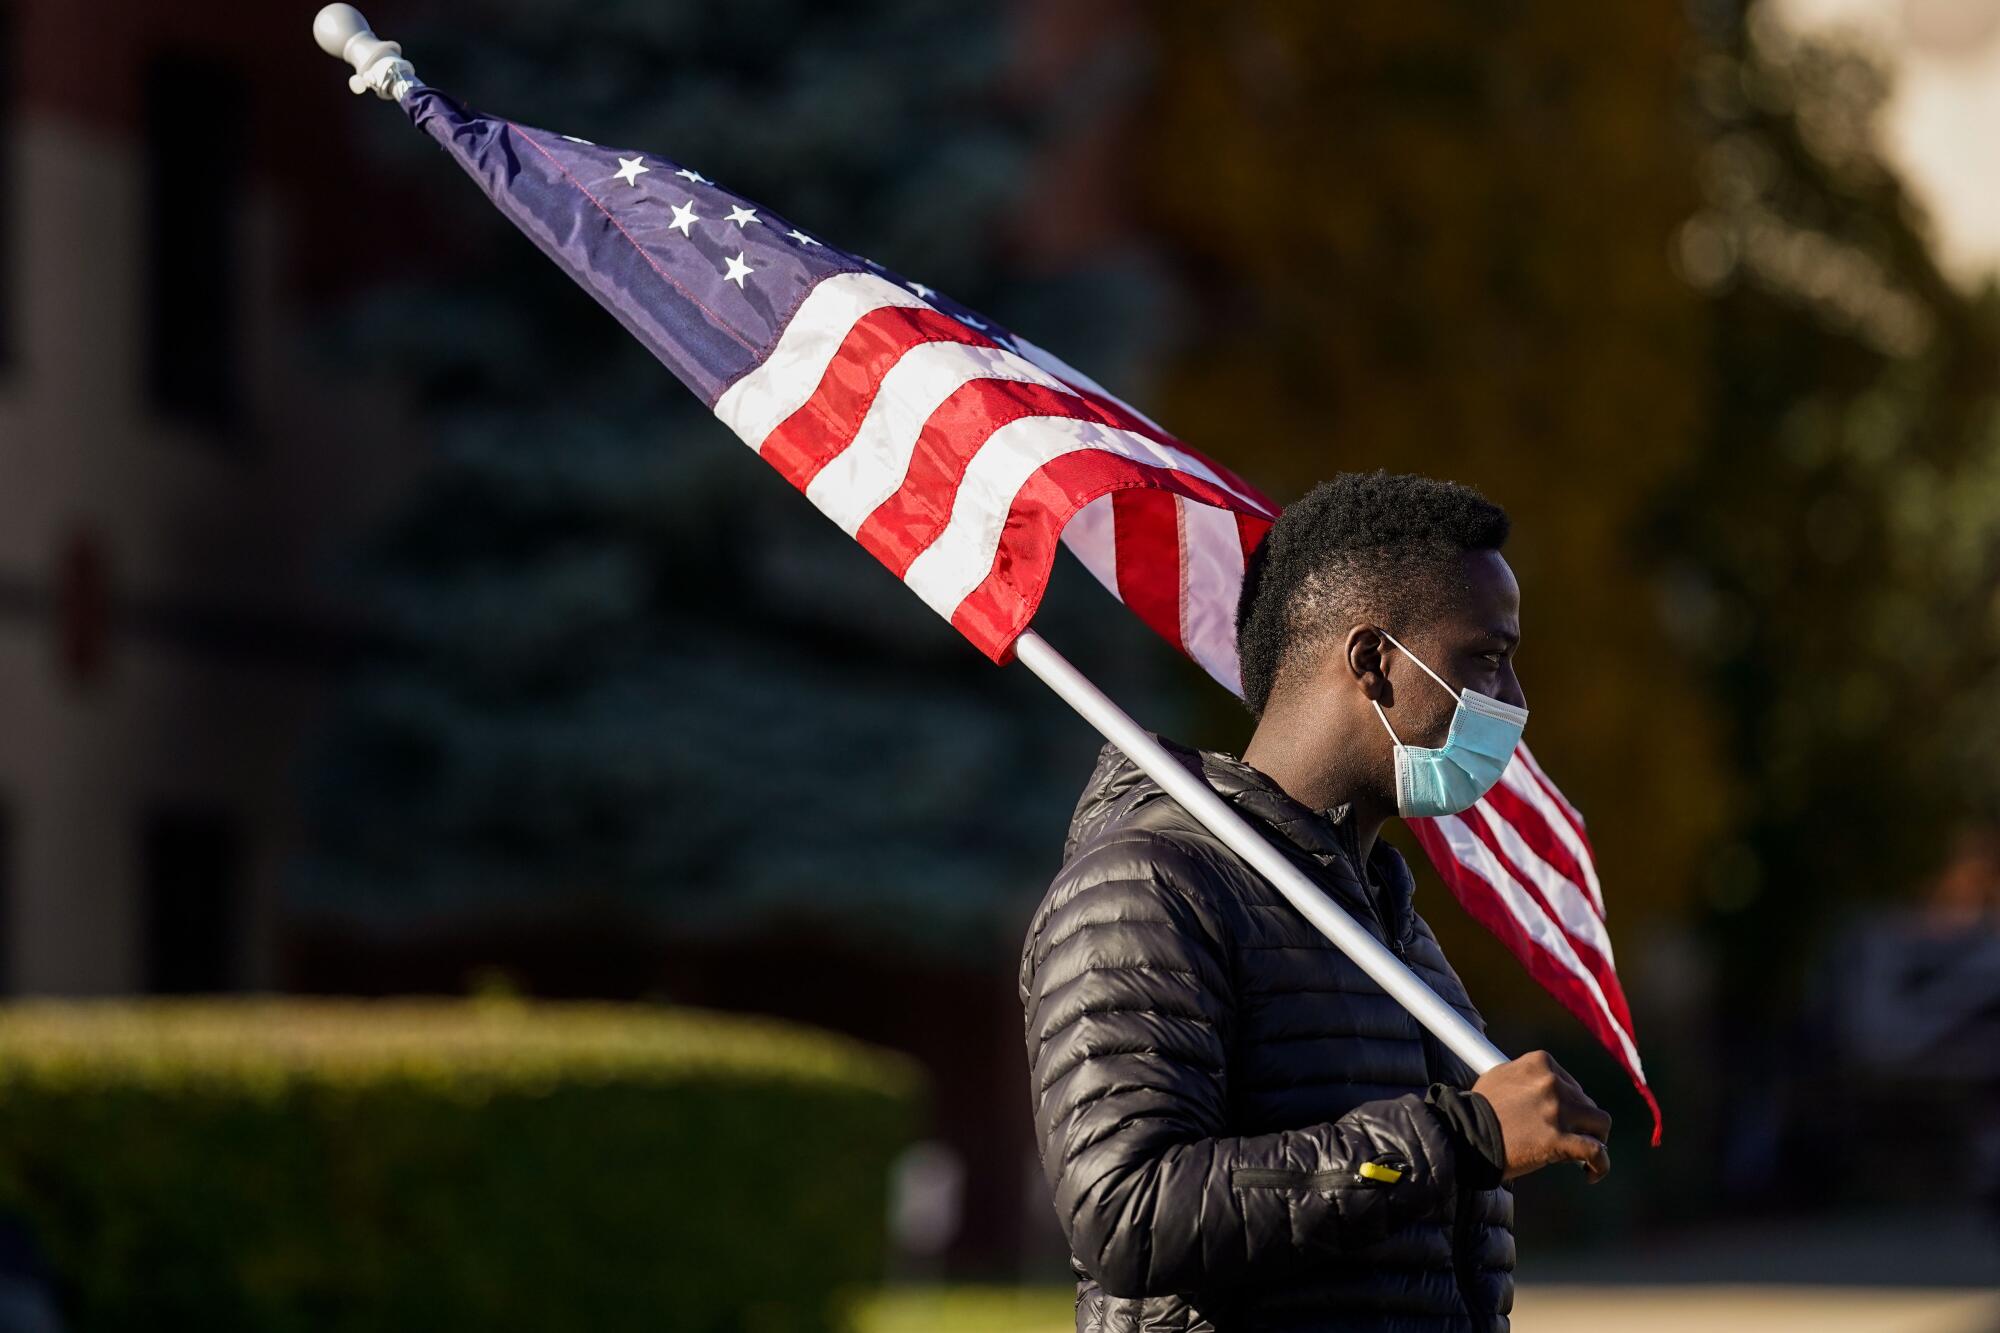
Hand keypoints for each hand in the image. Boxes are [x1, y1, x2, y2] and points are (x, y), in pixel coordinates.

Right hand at [1471, 1050, 1612, 1183]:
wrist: (1464, 1137)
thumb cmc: (1477, 1111)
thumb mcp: (1500, 1077)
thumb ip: (1527, 1078)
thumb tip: (1543, 1086)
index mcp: (1539, 1063)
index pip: (1569, 1082)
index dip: (1568, 1102)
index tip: (1561, 1116)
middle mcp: (1552, 1083)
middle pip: (1585, 1102)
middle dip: (1579, 1121)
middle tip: (1566, 1137)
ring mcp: (1557, 1111)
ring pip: (1600, 1123)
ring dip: (1595, 1137)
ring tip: (1584, 1154)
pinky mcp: (1558, 1140)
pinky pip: (1596, 1152)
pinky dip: (1600, 1164)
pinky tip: (1592, 1172)